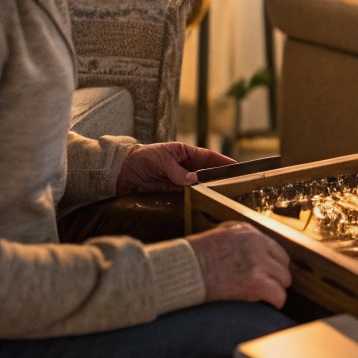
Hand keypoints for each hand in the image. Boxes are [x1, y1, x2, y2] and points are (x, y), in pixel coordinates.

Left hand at [115, 142, 233, 194]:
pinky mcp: (171, 193)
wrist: (120, 172)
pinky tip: (204, 204)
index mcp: (184, 152)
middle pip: (206, 173)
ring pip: (198, 186)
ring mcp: (179, 181)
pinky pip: (187, 196)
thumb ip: (177, 171)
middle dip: (219, 178)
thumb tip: (194, 181)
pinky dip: (195, 199)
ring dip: (207, 191)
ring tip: (222, 197)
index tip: (237, 167)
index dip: (223, 162)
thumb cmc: (141, 158)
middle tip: (234, 186)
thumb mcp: (160, 160)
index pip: (208, 157)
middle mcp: (184, 167)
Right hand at [187, 222, 291, 307]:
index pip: (276, 250)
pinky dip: (275, 302)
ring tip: (264, 298)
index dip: (272, 266)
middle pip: (283, 265)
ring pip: (283, 281)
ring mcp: (258, 263)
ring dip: (275, 291)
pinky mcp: (256, 282)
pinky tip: (268, 306)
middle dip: (275, 278)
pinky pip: (278, 295)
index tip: (267, 276)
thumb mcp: (220, 235)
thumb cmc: (194, 257)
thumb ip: (241, 239)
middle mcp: (257, 243)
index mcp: (249, 232)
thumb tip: (256, 252)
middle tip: (266, 289)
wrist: (183, 269)